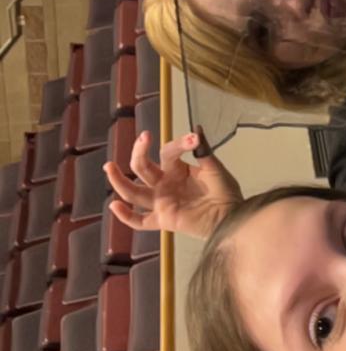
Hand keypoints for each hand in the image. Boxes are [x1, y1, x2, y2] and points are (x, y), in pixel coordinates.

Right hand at [105, 129, 241, 239]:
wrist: (232, 217)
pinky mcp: (163, 220)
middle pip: (142, 167)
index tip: (193, 139)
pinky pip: (140, 221)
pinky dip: (126, 216)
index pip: (167, 152)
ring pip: (133, 192)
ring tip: (109, 166)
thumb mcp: (215, 169)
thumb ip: (204, 152)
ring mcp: (161, 201)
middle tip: (144, 138)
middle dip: (139, 152)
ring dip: (119, 180)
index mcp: (175, 168)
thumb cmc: (224, 192)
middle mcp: (164, 183)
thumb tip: (197, 129)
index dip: (178, 144)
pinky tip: (114, 205)